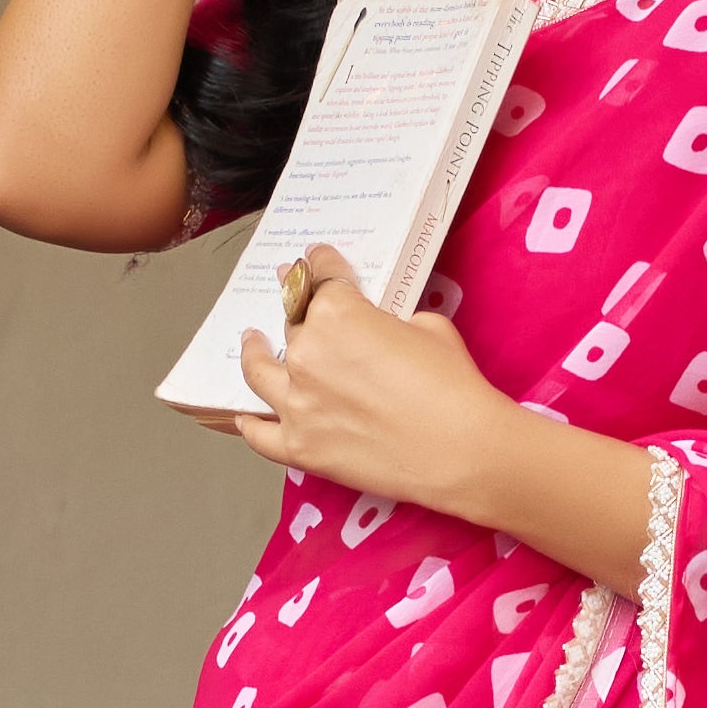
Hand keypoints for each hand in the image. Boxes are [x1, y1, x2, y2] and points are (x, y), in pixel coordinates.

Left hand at [234, 252, 654, 590]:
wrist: (461, 450)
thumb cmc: (453, 383)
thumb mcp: (429, 327)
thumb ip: (391, 321)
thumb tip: (382, 332)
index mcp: (337, 313)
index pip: (321, 276)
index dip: (321, 262)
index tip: (317, 257)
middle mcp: (305, 352)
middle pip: (291, 321)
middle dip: (292, 300)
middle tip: (289, 288)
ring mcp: (296, 403)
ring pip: (259, 371)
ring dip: (253, 351)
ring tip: (252, 342)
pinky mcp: (299, 447)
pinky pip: (259, 433)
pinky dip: (249, 422)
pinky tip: (245, 414)